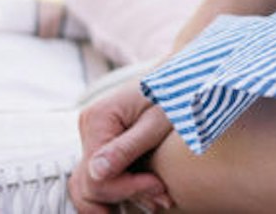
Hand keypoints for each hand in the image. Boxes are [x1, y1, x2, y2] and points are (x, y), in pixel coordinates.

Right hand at [68, 75, 173, 213]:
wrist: (187, 76)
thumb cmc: (178, 94)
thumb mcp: (158, 121)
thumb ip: (128, 147)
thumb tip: (97, 174)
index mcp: (98, 118)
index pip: (96, 175)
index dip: (126, 188)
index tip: (159, 186)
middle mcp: (89, 127)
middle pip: (88, 184)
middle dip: (126, 195)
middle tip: (162, 195)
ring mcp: (94, 135)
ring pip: (90, 185)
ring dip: (122, 198)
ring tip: (156, 198)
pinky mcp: (105, 143)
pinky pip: (104, 176)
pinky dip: (123, 189)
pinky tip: (150, 191)